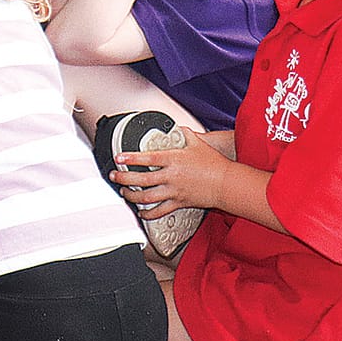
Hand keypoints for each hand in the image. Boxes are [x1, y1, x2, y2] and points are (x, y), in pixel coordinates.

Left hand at [109, 127, 229, 215]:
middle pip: (141, 179)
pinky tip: (141, 212)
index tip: (118, 158)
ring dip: (131, 196)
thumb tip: (177, 127)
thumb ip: (184, 134)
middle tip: (114, 176)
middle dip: (123, 179)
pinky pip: (160, 211)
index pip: (146, 158)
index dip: (130, 158)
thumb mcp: (198, 143)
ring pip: (147, 197)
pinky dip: (148, 213)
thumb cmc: (214, 164)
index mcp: (173, 159)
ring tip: (123, 192)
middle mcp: (171, 176)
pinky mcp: (180, 203)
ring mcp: (174, 191)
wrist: (228, 184)